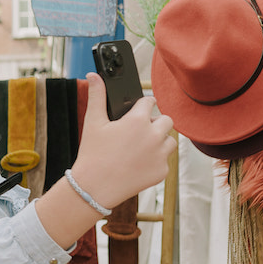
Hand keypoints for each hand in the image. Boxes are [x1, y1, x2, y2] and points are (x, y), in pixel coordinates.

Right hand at [70, 72, 175, 209]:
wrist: (95, 187)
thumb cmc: (92, 154)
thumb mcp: (93, 122)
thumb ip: (97, 96)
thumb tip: (93, 75)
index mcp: (137, 120)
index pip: (149, 102)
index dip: (143, 104)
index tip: (139, 109)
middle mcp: (153, 135)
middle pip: (166, 119)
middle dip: (155, 123)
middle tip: (139, 131)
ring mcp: (160, 154)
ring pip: (170, 140)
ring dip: (159, 141)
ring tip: (140, 148)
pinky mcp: (162, 171)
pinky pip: (165, 160)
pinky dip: (155, 161)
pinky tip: (138, 164)